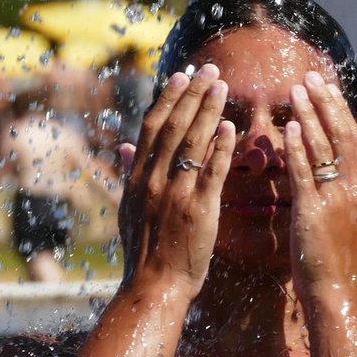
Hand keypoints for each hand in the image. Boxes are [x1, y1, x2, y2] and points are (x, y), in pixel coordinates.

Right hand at [116, 66, 233, 300]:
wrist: (153, 287)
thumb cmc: (145, 252)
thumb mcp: (128, 209)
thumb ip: (130, 173)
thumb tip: (124, 145)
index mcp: (137, 178)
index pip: (152, 127)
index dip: (167, 98)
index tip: (180, 75)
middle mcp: (153, 180)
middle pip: (173, 126)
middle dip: (192, 94)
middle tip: (208, 69)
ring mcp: (175, 194)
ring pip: (192, 143)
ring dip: (208, 111)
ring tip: (222, 86)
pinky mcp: (198, 210)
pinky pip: (211, 172)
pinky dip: (221, 148)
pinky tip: (231, 128)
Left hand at [286, 71, 356, 293]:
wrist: (341, 294)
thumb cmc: (342, 267)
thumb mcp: (355, 226)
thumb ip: (351, 198)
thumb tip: (346, 179)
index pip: (354, 141)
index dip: (340, 112)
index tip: (329, 90)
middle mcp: (356, 190)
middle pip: (341, 135)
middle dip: (326, 104)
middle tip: (312, 77)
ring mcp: (337, 199)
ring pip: (324, 147)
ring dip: (309, 115)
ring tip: (296, 91)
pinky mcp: (315, 212)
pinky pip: (306, 172)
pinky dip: (298, 147)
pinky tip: (289, 128)